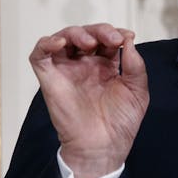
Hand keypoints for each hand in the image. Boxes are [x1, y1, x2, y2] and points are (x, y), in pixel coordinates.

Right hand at [29, 24, 148, 177]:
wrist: (103, 147)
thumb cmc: (120, 124)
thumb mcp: (137, 92)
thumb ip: (135, 66)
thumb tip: (129, 40)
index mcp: (105, 67)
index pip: (106, 39)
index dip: (115, 33)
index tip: (126, 37)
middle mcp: (85, 65)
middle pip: (86, 34)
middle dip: (100, 30)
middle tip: (113, 39)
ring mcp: (66, 71)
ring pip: (63, 38)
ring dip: (76, 33)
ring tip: (90, 42)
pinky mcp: (50, 79)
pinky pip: (39, 55)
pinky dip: (46, 43)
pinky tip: (60, 43)